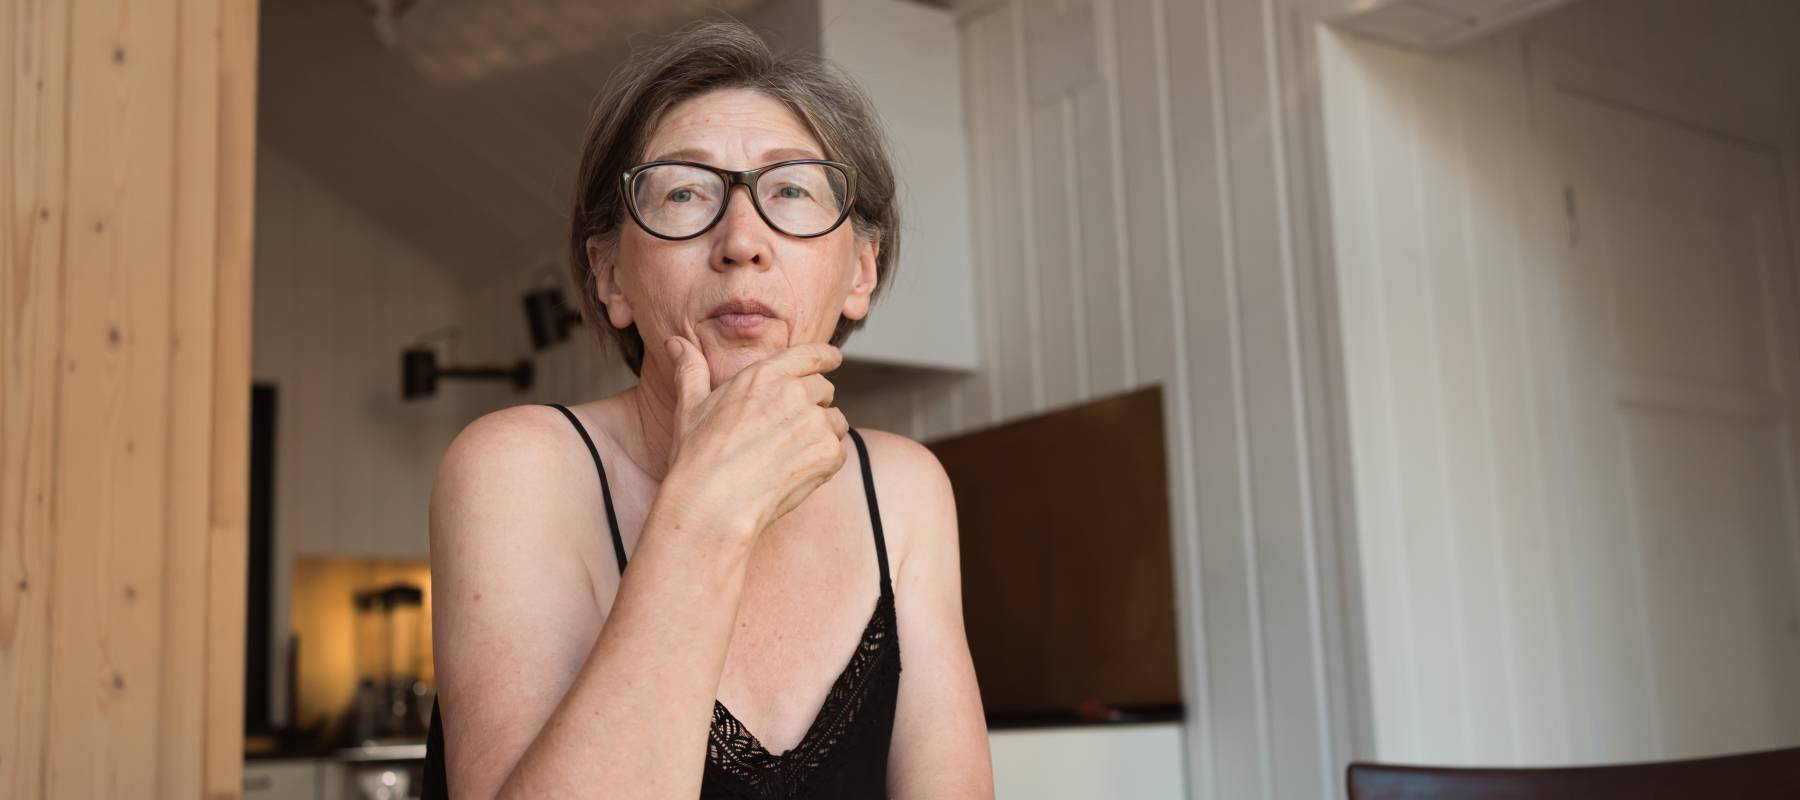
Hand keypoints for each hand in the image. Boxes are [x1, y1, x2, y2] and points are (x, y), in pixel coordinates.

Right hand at [659, 335, 849, 539]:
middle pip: (824, 389)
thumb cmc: (698, 457)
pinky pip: (838, 452)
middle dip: (814, 405)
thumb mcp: (689, 407)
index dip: (825, 356)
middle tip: (789, 431)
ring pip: (835, 421)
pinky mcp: (828, 453)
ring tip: (789, 455)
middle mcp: (795, 392)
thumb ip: (691, 370)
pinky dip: (823, 462)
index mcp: (765, 375)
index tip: (833, 359)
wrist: (714, 503)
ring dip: (821, 434)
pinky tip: (793, 473)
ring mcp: (815, 422)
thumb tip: (675, 343)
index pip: (810, 354)